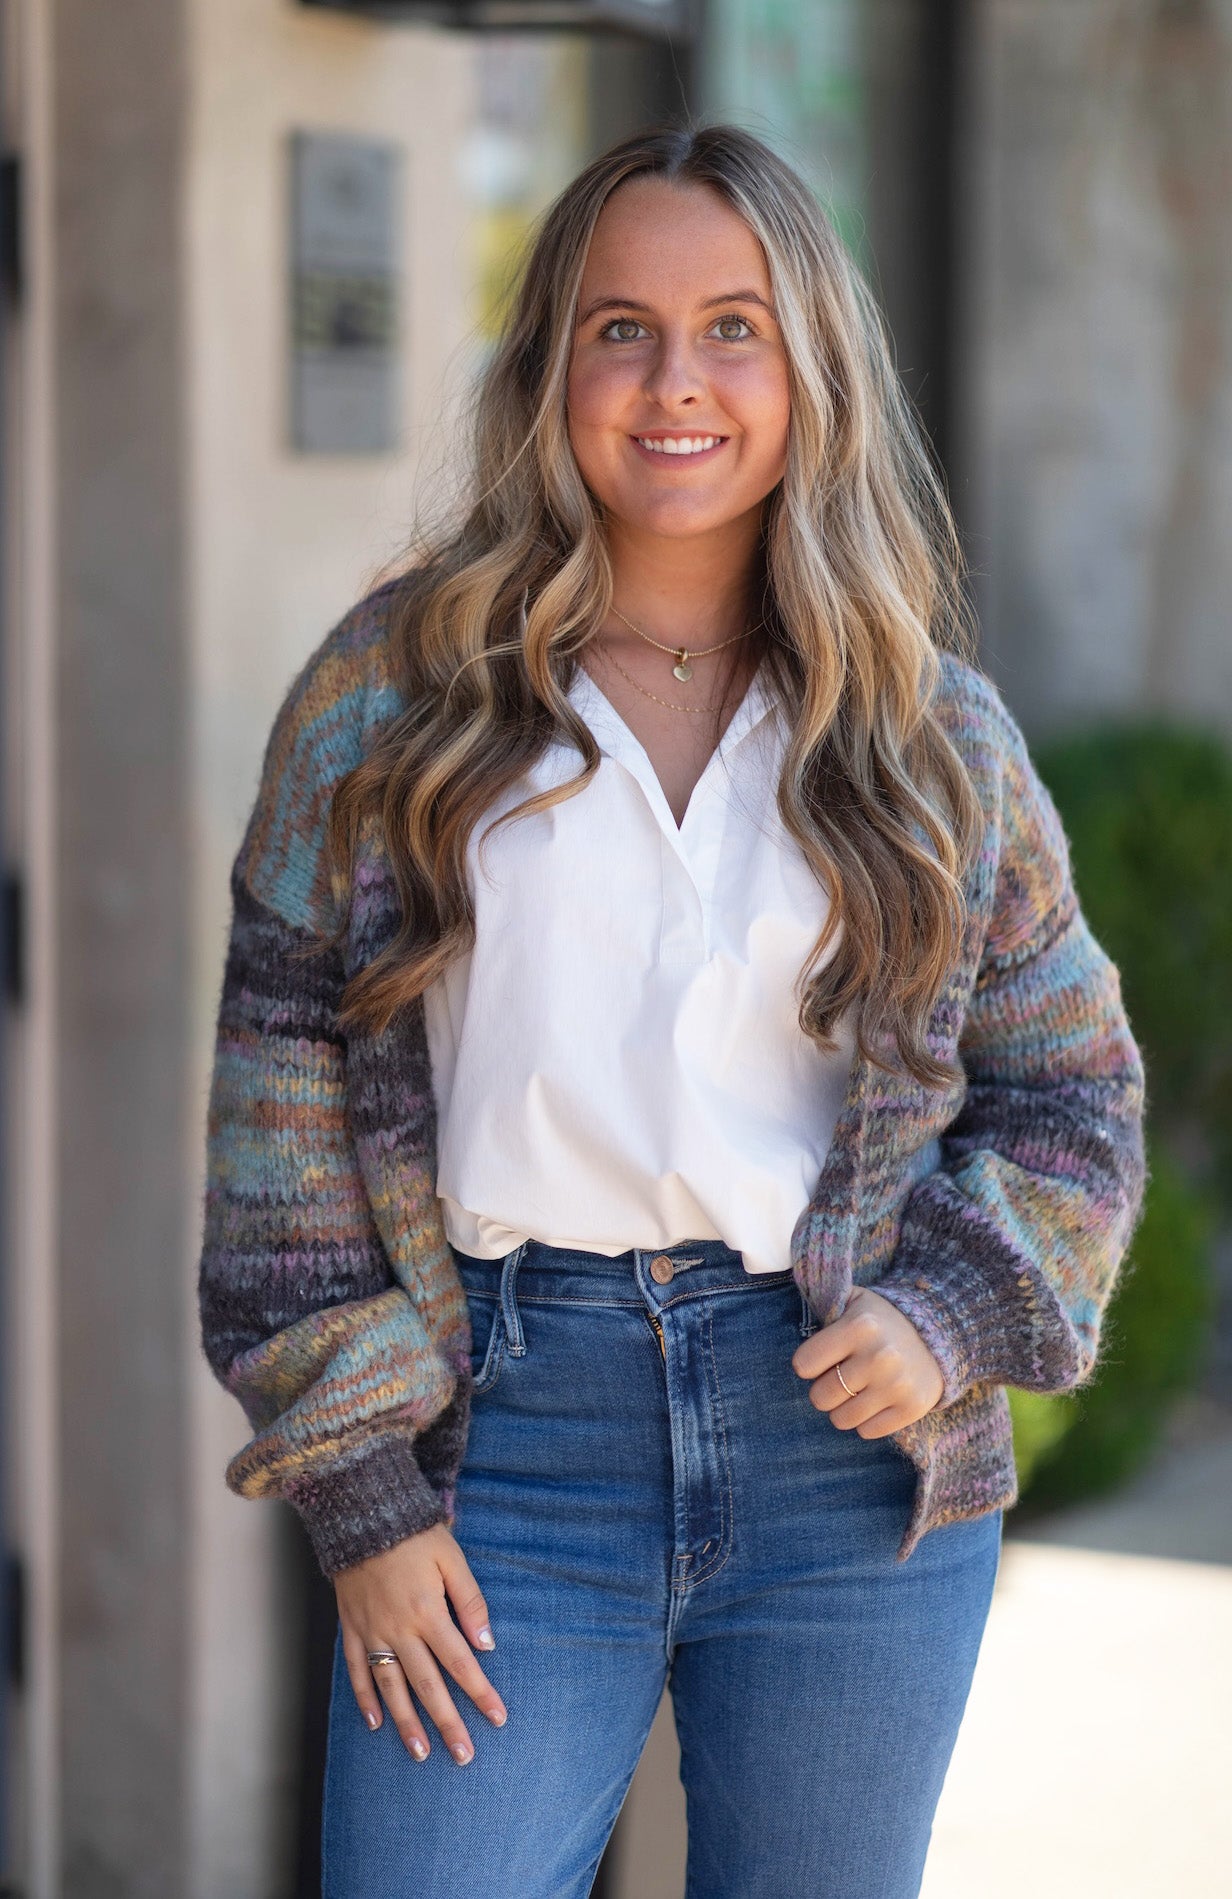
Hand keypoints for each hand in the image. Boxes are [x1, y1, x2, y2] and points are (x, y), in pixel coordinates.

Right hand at [334, 1522, 507, 1765]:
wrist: (362, 1514)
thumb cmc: (415, 1534)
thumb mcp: (452, 1559)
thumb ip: (471, 1601)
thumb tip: (487, 1644)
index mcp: (428, 1612)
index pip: (460, 1663)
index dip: (480, 1693)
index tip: (497, 1719)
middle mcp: (399, 1629)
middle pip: (427, 1685)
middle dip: (448, 1723)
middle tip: (463, 1756)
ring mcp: (371, 1631)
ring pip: (391, 1687)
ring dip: (406, 1723)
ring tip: (420, 1753)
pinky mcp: (351, 1627)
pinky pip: (356, 1670)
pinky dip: (364, 1698)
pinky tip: (374, 1723)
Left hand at [791, 1286, 944, 1436]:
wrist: (937, 1335)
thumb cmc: (880, 1321)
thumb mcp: (853, 1301)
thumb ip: (822, 1305)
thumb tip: (790, 1300)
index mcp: (859, 1326)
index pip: (803, 1364)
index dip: (808, 1364)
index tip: (821, 1360)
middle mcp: (878, 1357)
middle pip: (820, 1397)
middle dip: (824, 1390)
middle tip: (839, 1379)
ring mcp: (897, 1385)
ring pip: (842, 1419)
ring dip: (843, 1409)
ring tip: (855, 1392)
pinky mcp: (912, 1407)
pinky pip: (868, 1432)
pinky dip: (866, 1422)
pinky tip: (875, 1402)